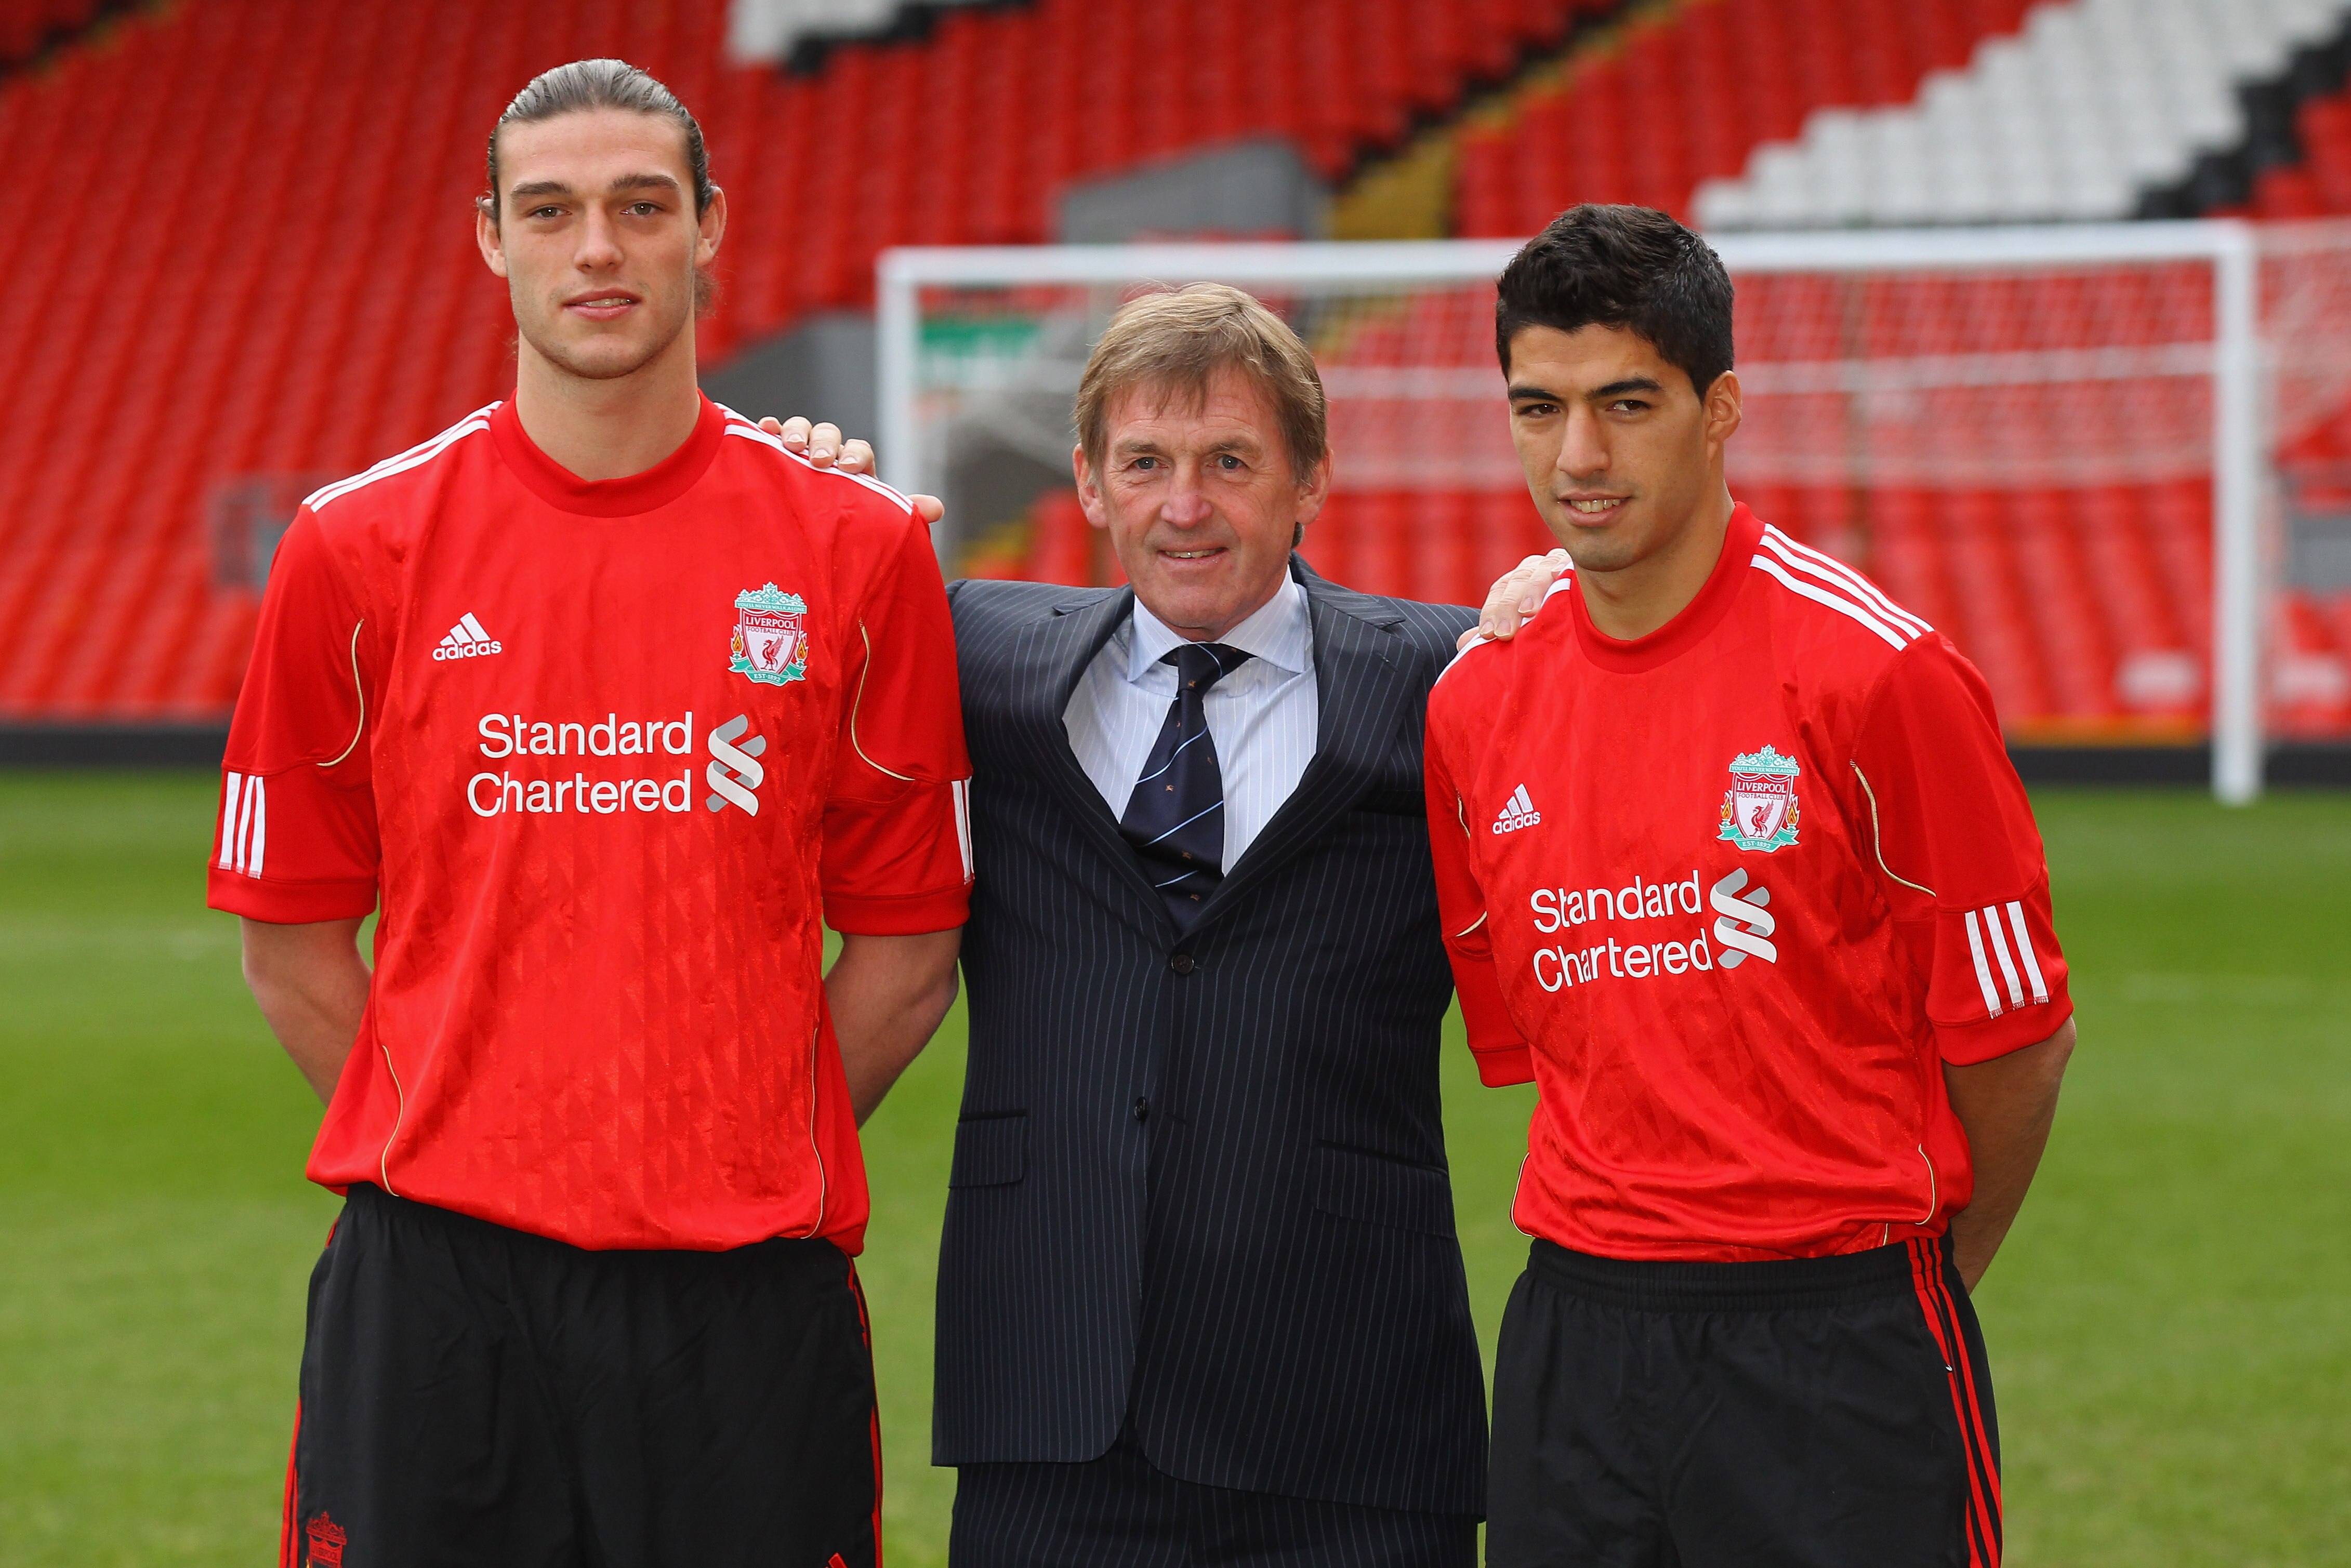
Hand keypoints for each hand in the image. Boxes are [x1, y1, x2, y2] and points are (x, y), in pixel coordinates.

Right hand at [758, 417, 944, 526]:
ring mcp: (799, 456)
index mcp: (855, 470)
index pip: (860, 451)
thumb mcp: (875, 525)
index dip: (856, 455)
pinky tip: (764, 428)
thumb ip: (904, 514)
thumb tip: (936, 508)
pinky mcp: (774, 460)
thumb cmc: (848, 532)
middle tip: (820, 461)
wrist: (815, 547)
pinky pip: (770, 439)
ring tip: (790, 446)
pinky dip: (768, 430)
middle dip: (825, 443)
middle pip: (829, 435)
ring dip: (796, 433)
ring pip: (801, 431)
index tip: (851, 469)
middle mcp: (827, 457)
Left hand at [1455, 549, 1572, 650]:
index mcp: (1518, 581)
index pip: (1500, 590)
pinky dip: (1566, 573)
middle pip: (1517, 581)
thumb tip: (1463, 643)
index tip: (1488, 634)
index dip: (1492, 611)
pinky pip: (1572, 567)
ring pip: (1542, 572)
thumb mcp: (1521, 628)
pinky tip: (1565, 583)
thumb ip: (1495, 633)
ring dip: (1534, 590)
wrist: (1593, 608)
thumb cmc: (1549, 624)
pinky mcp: (1582, 566)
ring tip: (1530, 612)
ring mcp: (1559, 564)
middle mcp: (1536, 568)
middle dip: (1508, 606)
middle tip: (1505, 633)